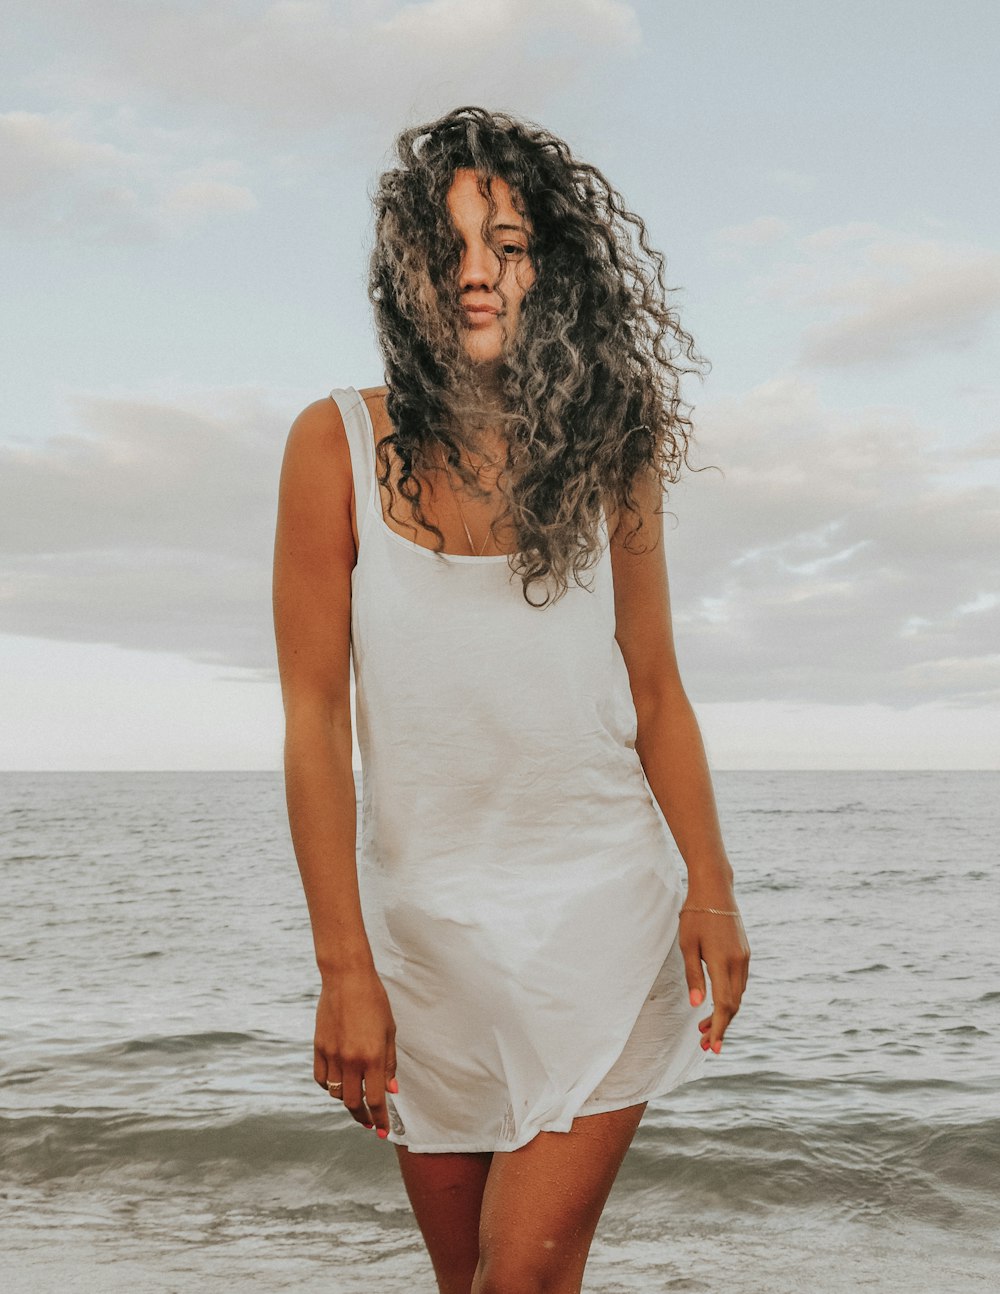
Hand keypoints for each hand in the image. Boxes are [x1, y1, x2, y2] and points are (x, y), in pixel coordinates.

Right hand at [313, 967, 397, 1138]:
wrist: (346, 978)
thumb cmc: (374, 1001)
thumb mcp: (390, 1031)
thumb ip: (389, 1063)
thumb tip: (392, 1091)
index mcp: (372, 1056)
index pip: (377, 1099)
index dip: (380, 1119)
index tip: (382, 1130)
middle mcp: (350, 1059)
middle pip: (353, 1103)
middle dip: (363, 1117)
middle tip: (369, 1122)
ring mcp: (332, 1054)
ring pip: (336, 1094)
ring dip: (347, 1102)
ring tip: (357, 1102)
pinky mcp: (318, 1048)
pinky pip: (322, 1079)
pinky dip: (330, 1088)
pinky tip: (339, 1085)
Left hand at [680, 903, 749, 1053]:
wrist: (715, 889)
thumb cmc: (695, 915)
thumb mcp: (687, 945)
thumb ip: (693, 976)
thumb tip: (697, 1006)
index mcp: (723, 961)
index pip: (725, 1004)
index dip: (720, 1027)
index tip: (714, 1046)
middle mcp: (739, 962)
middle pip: (734, 1004)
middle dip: (721, 1026)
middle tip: (704, 1043)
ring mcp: (744, 958)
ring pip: (738, 995)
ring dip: (725, 1013)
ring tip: (704, 1027)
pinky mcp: (745, 953)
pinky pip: (739, 983)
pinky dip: (729, 997)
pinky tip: (716, 1003)